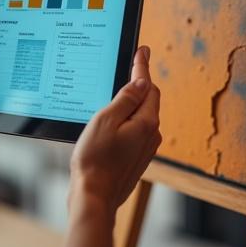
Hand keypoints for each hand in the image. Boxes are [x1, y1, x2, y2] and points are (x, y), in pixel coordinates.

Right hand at [69, 46, 160, 217]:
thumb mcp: (105, 120)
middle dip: (139, 82)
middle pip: (148, 99)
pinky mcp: (136, 157)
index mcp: (145, 122)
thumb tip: (142, 81)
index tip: (142, 50)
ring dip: (132, 101)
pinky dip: (127, 118)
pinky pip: (135, 129)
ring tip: (117, 90)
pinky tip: (113, 120)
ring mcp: (145, 147)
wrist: (94, 196)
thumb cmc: (95, 159)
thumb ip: (125, 99)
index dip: (142, 66)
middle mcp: (151, 134)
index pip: (148, 86)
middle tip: (130, 64)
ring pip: (142, 115)